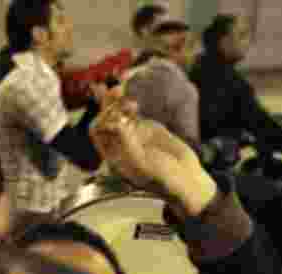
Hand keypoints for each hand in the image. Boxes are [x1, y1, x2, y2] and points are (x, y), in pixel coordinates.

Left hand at [89, 87, 215, 216]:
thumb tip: (117, 123)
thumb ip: (128, 144)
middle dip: (108, 104)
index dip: (103, 119)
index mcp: (111, 155)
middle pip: (105, 118)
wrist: (183, 177)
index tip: (118, 113)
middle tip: (116, 90)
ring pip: (117, 113)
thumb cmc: (162, 177)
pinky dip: (128, 103)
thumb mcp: (142, 163)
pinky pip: (132, 113)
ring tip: (119, 87)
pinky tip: (132, 96)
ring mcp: (131, 134)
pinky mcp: (145, 128)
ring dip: (115, 100)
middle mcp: (118, 144)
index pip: (97, 132)